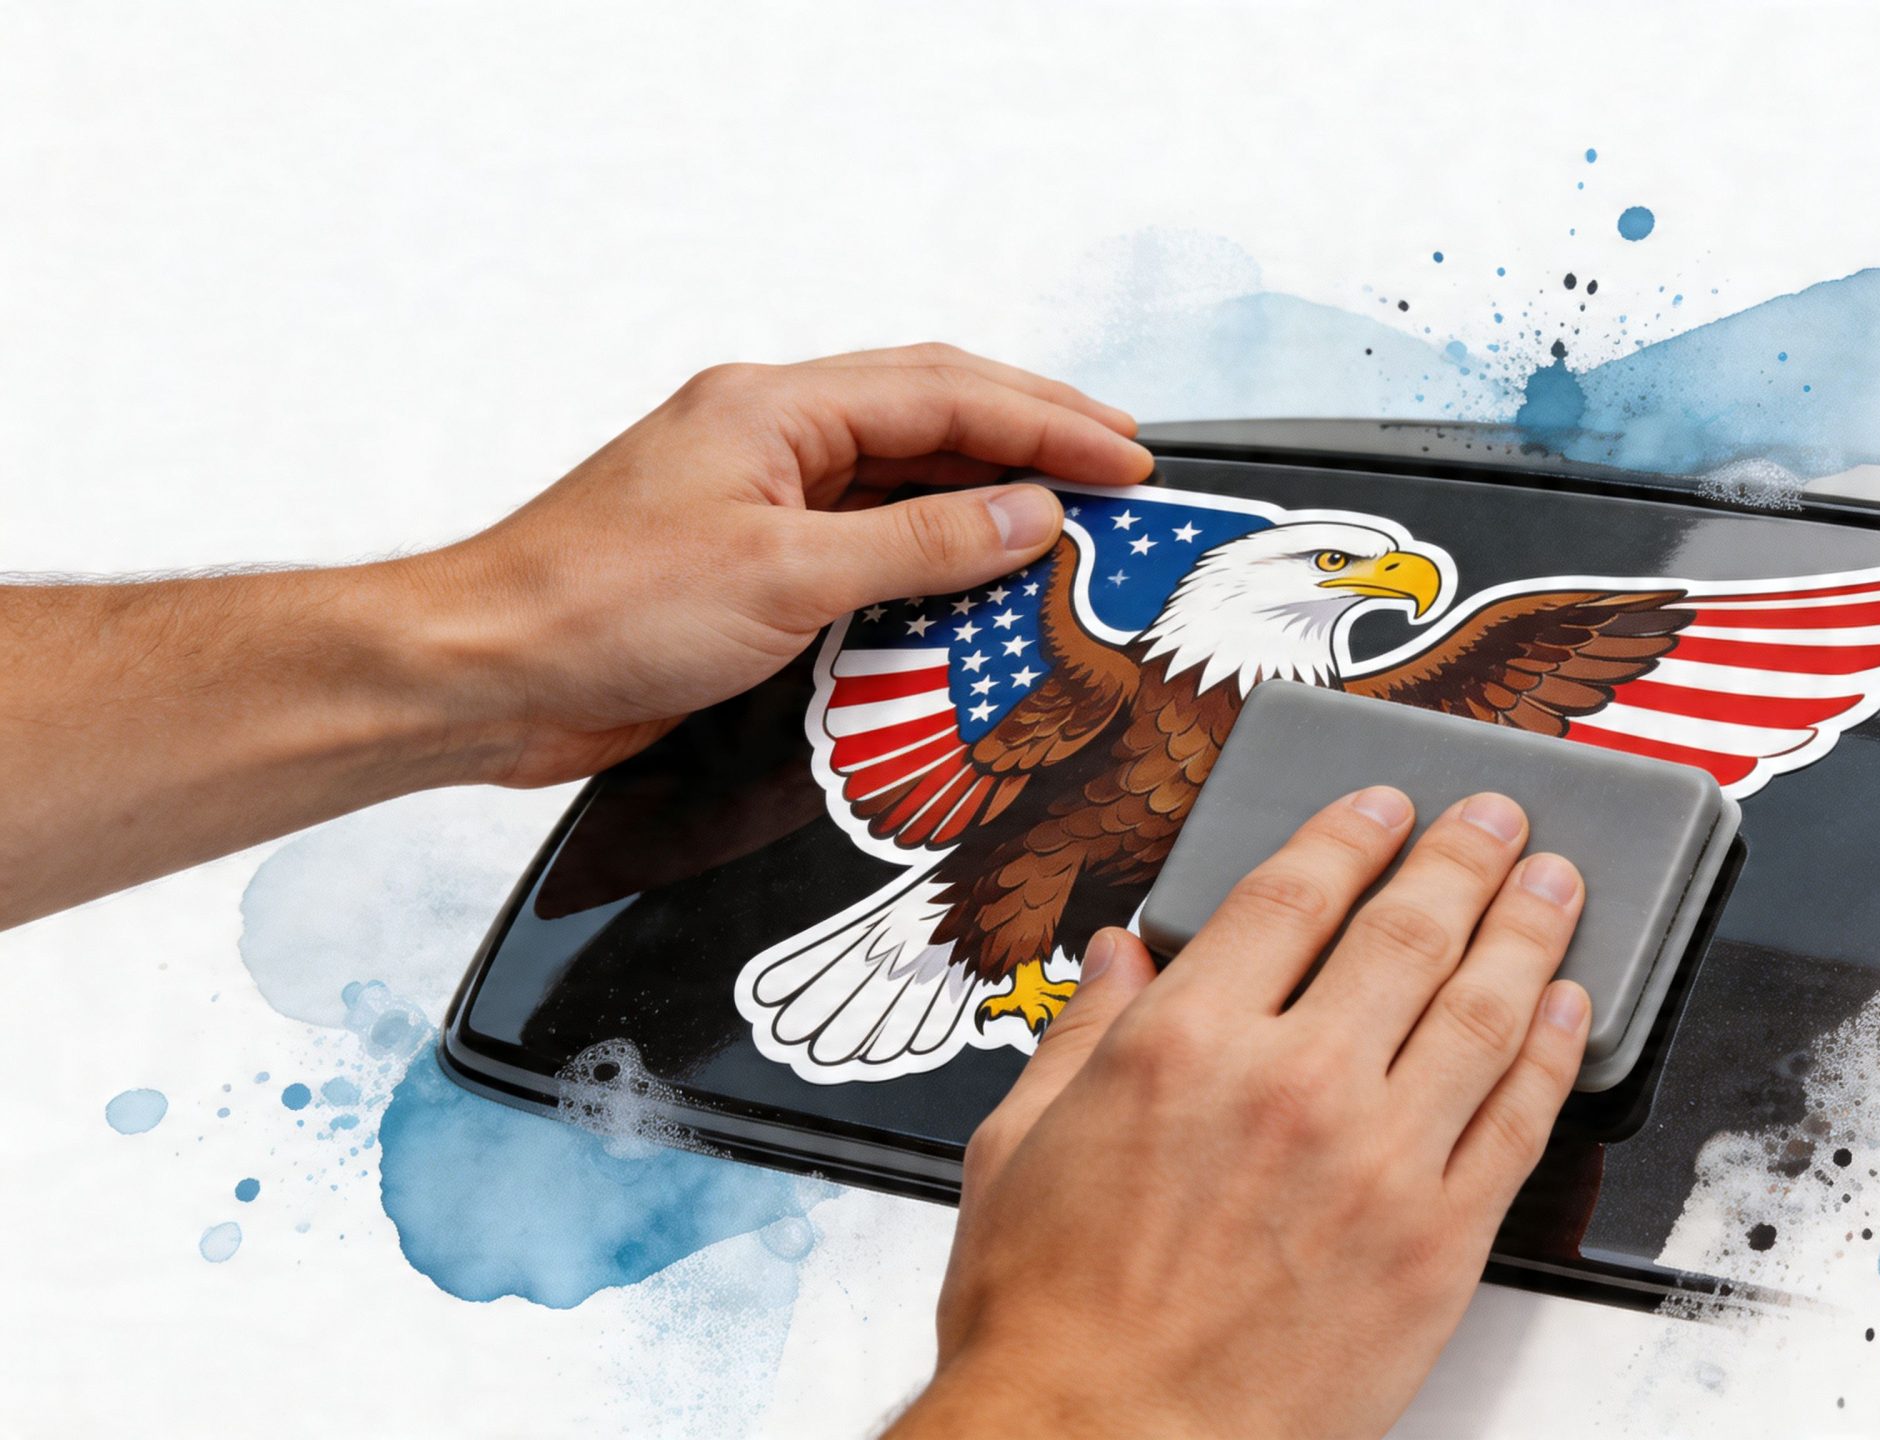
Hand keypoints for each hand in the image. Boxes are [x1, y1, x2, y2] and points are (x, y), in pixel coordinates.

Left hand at [395, 343, 1152, 786]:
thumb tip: (1025, 516)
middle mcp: (766, 436)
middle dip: (1033, 436)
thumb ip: (920, 546)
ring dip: (988, 495)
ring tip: (1070, 519)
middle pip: (932, 413)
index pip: (946, 395)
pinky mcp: (746, 561)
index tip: (1124, 456)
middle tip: (1120, 465)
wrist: (484, 675)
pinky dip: (932, 555)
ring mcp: (755, 495)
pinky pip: (866, 539)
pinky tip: (976, 580)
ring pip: (902, 476)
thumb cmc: (589, 612)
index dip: (1048, 423)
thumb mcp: (785, 578)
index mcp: (772, 407)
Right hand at [891, 788, 1593, 1439]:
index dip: (1349, 834)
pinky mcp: (1438, 1243)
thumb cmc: (1053, 1328)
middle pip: (1407, 930)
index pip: (1293, 895)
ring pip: (1481, 1008)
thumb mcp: (1017, 1149)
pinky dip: (1551, 1050)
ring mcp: (1378, 1161)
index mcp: (1185, 1045)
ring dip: (1528, 929)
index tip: (1382, 807)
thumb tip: (1116, 960)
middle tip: (1497, 820)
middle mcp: (1294, 1084)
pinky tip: (1567, 1005)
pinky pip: (1518, 1119)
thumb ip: (1081, 1035)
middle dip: (1463, 857)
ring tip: (1555, 884)